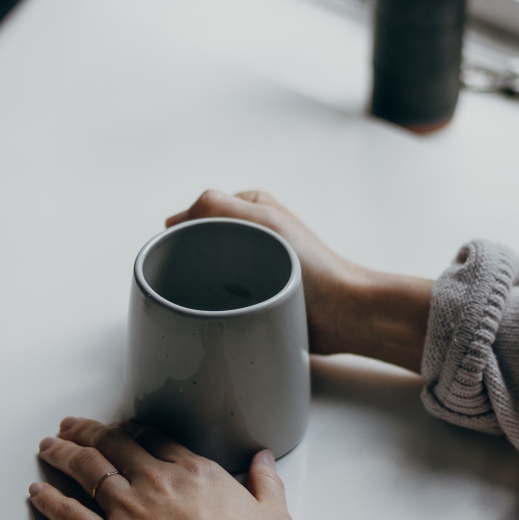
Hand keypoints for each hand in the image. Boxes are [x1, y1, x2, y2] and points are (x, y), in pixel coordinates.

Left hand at [29, 417, 293, 519]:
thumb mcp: (275, 519)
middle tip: (71, 424)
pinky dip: (49, 500)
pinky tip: (36, 491)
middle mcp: (155, 482)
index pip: (155, 439)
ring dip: (63, 454)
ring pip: (86, 470)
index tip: (121, 428)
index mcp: (195, 473)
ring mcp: (126, 510)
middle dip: (89, 431)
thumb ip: (267, 485)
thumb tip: (264, 460)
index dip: (132, 430)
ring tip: (48, 445)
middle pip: (113, 445)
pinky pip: (68, 515)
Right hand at [169, 190, 433, 371]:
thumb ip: (218, 206)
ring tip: (203, 299)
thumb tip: (175, 220)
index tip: (177, 253)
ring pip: (208, 273)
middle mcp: (252, 234)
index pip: (199, 213)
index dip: (184, 232)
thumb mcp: (264, 221)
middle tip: (187, 281)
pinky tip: (213, 313)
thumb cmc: (313, 266)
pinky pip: (222, 298)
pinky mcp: (256, 296)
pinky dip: (215, 304)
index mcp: (252, 208)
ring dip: (201, 286)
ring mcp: (253, 266)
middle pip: (200, 244)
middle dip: (190, 261)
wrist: (343, 314)